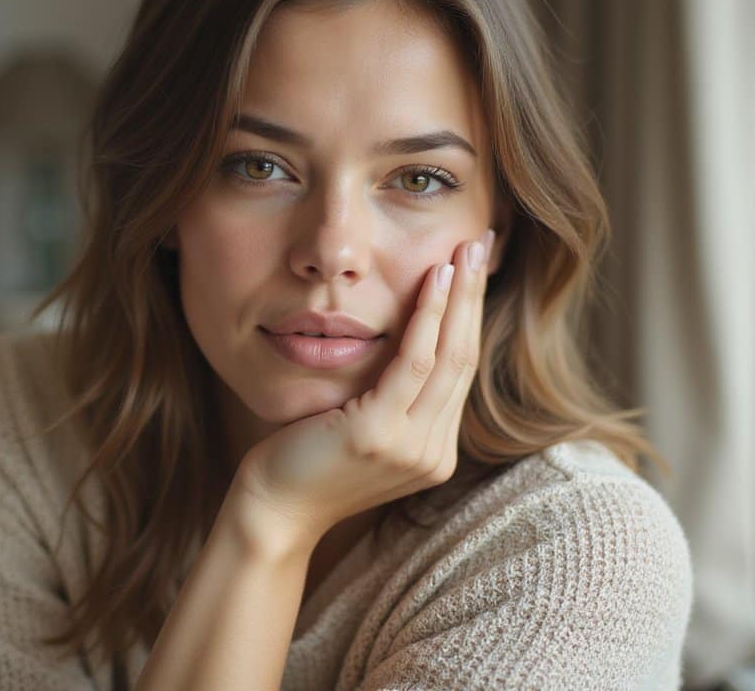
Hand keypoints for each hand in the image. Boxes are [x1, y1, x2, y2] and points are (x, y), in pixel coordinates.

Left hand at [231, 229, 494, 552]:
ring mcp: (411, 448)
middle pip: (464, 358)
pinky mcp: (380, 434)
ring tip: (465, 250)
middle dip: (475, 296)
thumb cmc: (303, 462)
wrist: (272, 510)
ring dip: (459, 297)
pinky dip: (426, 318)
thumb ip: (390, 399)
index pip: (460, 373)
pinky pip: (413, 364)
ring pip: (449, 357)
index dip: (470, 317)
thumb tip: (404, 342)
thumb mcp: (359, 428)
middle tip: (483, 243)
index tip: (474, 270)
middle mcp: (432, 454)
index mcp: (432, 453)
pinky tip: (431, 281)